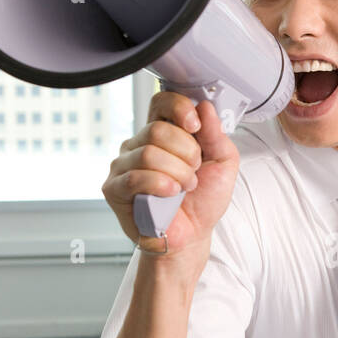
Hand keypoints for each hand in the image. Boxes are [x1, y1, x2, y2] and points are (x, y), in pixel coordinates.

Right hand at [102, 94, 239, 256]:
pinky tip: (170, 194)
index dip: (179, 108)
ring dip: (177, 173)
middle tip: (193, 172)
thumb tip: (205, 107)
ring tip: (184, 188)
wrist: (193, 235)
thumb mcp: (222, 164)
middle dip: (186, 153)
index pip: (161, 102)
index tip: (195, 126)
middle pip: (158, 130)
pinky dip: (160, 184)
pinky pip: (135, 176)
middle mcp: (140, 144)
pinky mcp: (114, 188)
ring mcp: (124, 165)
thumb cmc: (202, 201)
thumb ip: (216, 134)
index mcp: (164, 134)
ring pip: (148, 153)